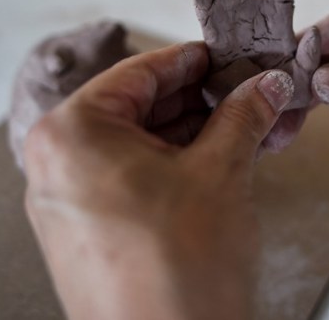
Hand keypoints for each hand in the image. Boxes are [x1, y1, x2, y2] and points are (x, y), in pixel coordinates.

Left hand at [24, 42, 294, 319]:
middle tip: (250, 91)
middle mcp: (62, 165)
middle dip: (206, 101)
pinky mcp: (98, 231)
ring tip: (254, 125)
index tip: (227, 56)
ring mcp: (76, 201)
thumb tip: (267, 85)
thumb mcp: (222, 172)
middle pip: (144, 109)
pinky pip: (143, 178)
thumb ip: (244, 115)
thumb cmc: (178, 273)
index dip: (193, 60)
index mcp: (74, 134)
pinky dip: (186, 165)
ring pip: (147, 145)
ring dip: (203, 134)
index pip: (140, 72)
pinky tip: (231, 157)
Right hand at [183, 0, 320, 151]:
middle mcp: (258, 19)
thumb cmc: (282, 100)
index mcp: (282, 29)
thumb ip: (310, 60)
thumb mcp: (304, 83)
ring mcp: (234, 22)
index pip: (282, 0)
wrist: (252, 118)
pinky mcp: (213, 31)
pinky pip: (204, 5)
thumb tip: (314, 33)